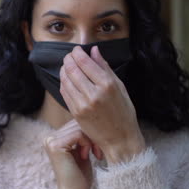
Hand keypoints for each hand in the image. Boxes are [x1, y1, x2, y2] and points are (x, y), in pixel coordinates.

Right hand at [43, 119, 101, 188]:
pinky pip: (78, 133)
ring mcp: (50, 141)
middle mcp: (49, 138)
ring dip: (91, 140)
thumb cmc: (80, 175)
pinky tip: (86, 155)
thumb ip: (81, 135)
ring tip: (93, 154)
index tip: (96, 149)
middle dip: (91, 136)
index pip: (75, 123)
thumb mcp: (81, 150)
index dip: (89, 132)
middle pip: (77, 123)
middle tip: (97, 152)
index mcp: (54, 138)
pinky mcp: (55, 145)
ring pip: (79, 127)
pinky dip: (87, 143)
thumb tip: (91, 118)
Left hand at [60, 45, 145, 165]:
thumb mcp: (120, 87)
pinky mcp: (75, 113)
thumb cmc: (124, 112)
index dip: (77, 53)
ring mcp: (82, 104)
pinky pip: (65, 92)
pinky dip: (64, 82)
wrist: (120, 139)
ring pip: (66, 80)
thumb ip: (105, 67)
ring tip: (67, 65)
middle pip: (73, 69)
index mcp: (107, 85)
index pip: (85, 63)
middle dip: (68, 59)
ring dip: (64, 69)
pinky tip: (67, 79)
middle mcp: (93, 94)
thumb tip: (94, 50)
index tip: (76, 50)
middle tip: (69, 56)